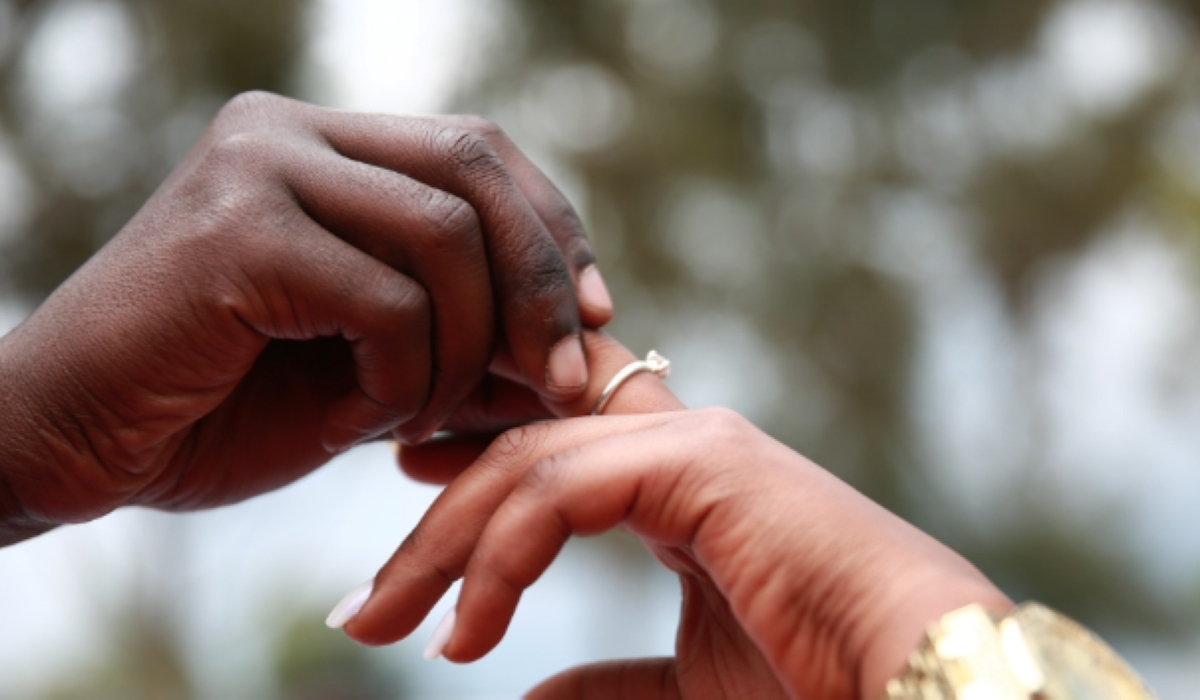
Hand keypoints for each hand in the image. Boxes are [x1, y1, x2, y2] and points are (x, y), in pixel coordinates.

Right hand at [0, 92, 611, 542]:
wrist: (80, 446)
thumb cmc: (225, 405)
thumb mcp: (378, 367)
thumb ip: (468, 341)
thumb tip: (589, 346)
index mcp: (324, 147)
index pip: (479, 150)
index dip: (552, 231)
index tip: (599, 314)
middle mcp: (290, 133)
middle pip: (475, 168)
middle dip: (541, 283)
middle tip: (563, 378)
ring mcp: (259, 169)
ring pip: (443, 237)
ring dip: (461, 350)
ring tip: (412, 414)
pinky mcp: (235, 231)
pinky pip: (387, 301)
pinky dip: (399, 377)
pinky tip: (352, 420)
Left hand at [339, 335, 1008, 699]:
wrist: (919, 685)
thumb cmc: (824, 689)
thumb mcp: (690, 690)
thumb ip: (611, 684)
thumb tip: (531, 694)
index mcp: (683, 488)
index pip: (551, 456)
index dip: (467, 481)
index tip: (401, 533)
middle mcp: (686, 448)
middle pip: (521, 454)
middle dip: (433, 525)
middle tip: (364, 607)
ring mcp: (697, 446)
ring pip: (529, 462)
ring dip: (445, 542)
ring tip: (388, 624)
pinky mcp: (706, 462)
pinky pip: (566, 487)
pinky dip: (502, 553)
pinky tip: (466, 630)